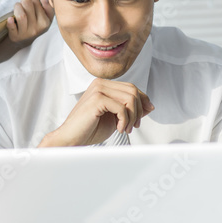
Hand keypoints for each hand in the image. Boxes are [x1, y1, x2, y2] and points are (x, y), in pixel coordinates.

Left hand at [6, 0, 53, 43]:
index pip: (36, 0)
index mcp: (45, 22)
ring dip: (17, 7)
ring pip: (21, 15)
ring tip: (17, 8)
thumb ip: (48, 6)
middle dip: (23, 0)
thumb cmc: (35, 25)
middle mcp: (36, 28)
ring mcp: (26, 33)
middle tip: (23, 4)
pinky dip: (10, 22)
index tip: (31, 1)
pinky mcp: (15, 36)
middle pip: (27, 4)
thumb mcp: (46, 18)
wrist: (24, 41)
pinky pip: (12, 27)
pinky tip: (10, 19)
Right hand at [39, 79, 153, 146]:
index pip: (131, 87)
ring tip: (126, 128)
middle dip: (138, 110)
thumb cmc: (90, 129)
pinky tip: (119, 129)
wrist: (72, 138)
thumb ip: (131, 110)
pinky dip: (125, 120)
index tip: (146, 113)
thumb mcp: (116, 118)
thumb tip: (149, 106)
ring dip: (132, 117)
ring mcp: (98, 89)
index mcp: (103, 85)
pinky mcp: (97, 98)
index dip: (143, 100)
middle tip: (134, 126)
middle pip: (133, 90)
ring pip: (130, 98)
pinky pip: (122, 108)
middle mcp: (100, 83)